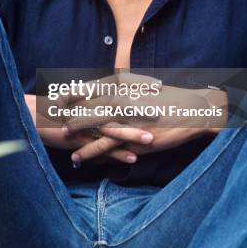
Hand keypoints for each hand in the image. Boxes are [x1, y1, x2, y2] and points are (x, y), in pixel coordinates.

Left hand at [64, 83, 227, 163]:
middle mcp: (124, 104)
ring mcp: (128, 122)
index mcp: (126, 90)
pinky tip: (82, 160)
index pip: (93, 90)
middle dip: (70, 114)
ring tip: (65, 142)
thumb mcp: (147, 89)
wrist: (193, 111)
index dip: (75, 93)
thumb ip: (129, 89)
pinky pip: (109, 148)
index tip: (59, 94)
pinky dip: (93, 153)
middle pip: (89, 108)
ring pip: (96, 130)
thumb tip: (115, 87)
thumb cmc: (171, 99)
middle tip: (53, 118)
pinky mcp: (135, 140)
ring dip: (79, 136)